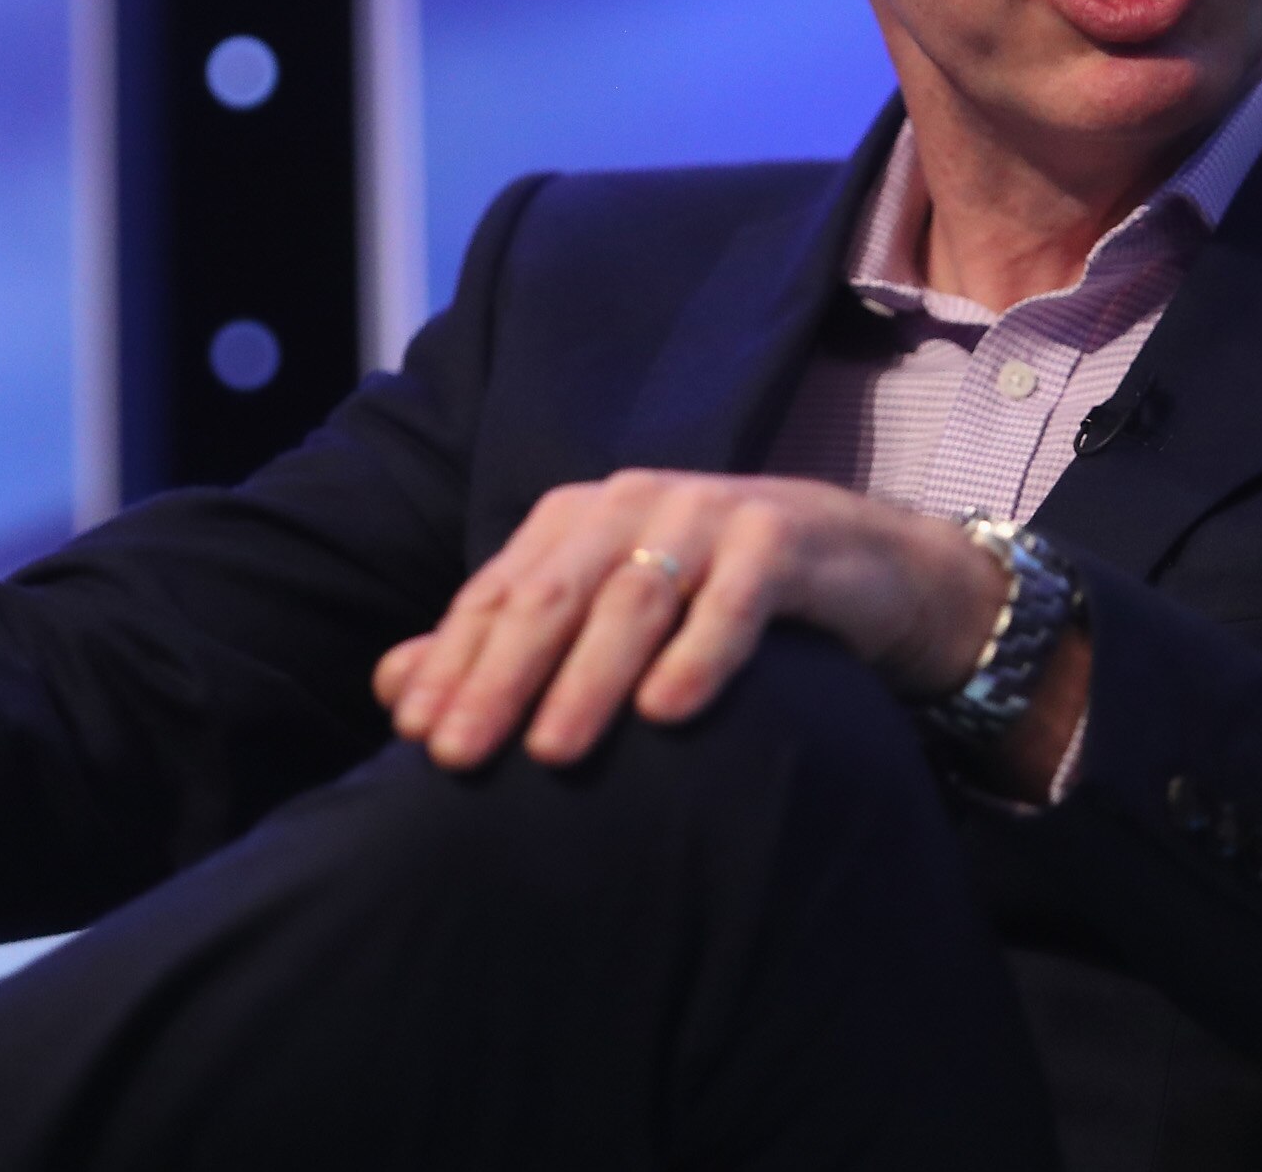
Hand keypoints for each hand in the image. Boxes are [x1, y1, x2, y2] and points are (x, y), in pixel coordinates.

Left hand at [372, 469, 1012, 771]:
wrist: (868, 570)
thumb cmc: (718, 603)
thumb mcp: (608, 621)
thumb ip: (507, 648)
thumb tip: (393, 687)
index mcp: (578, 519)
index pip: (497, 593)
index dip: (452, 663)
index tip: (414, 737)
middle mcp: (635, 502)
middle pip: (551, 595)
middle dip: (498, 678)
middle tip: (458, 758)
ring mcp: (712, 513)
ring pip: (634, 598)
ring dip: (588, 680)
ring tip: (552, 755)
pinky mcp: (785, 538)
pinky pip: (736, 600)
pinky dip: (700, 654)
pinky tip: (670, 714)